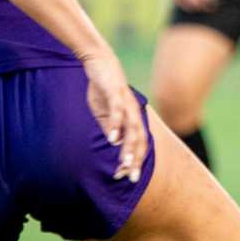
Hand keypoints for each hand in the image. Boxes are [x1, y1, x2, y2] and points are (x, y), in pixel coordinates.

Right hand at [82, 53, 148, 181]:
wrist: (100, 62)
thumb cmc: (103, 89)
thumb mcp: (104, 113)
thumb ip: (110, 127)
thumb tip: (114, 143)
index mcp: (131, 118)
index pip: (137, 144)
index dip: (133, 160)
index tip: (126, 177)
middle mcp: (133, 112)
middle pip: (139, 140)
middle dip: (136, 160)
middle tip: (132, 178)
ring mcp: (126, 103)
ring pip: (132, 129)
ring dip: (129, 148)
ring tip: (125, 164)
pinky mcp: (116, 93)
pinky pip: (117, 112)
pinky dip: (116, 126)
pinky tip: (112, 139)